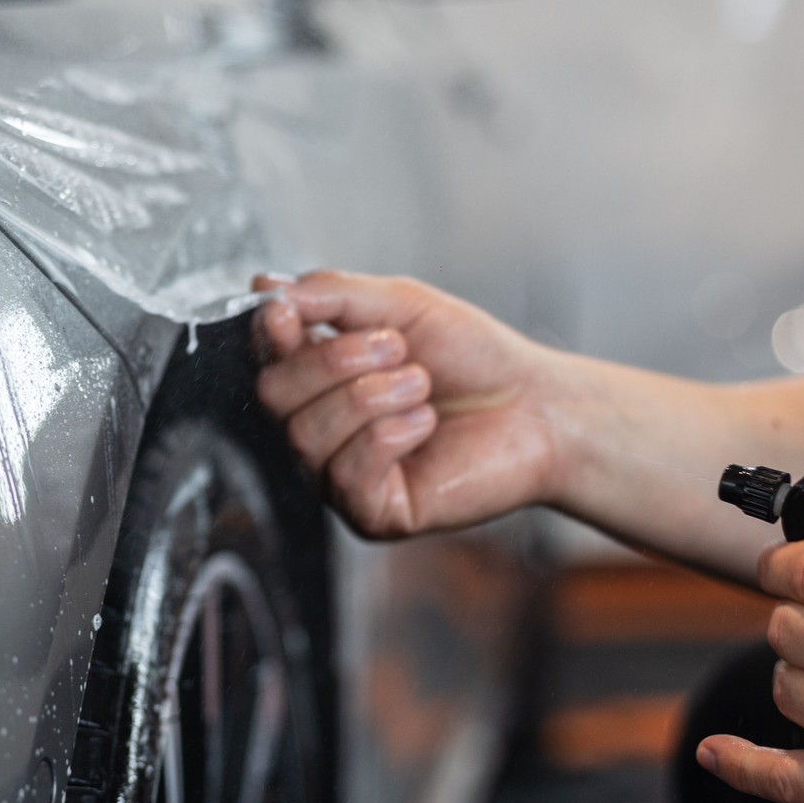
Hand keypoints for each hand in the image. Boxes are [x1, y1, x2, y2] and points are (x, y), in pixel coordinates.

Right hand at [252, 271, 559, 538]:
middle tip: (397, 349)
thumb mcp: (401, 305)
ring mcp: (340, 474)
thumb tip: (265, 289)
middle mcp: (321, 428)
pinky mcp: (370, 513)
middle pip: (274, 396)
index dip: (269, 334)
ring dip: (373, 398)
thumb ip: (333, 293)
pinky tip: (425, 425)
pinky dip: (392, 437)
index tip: (287, 311)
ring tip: (422, 385)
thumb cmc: (475, 358)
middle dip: (334, 362)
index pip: (265, 357)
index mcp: (321, 377)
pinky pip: (347, 475)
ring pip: (307, 436)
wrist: (538, 406)